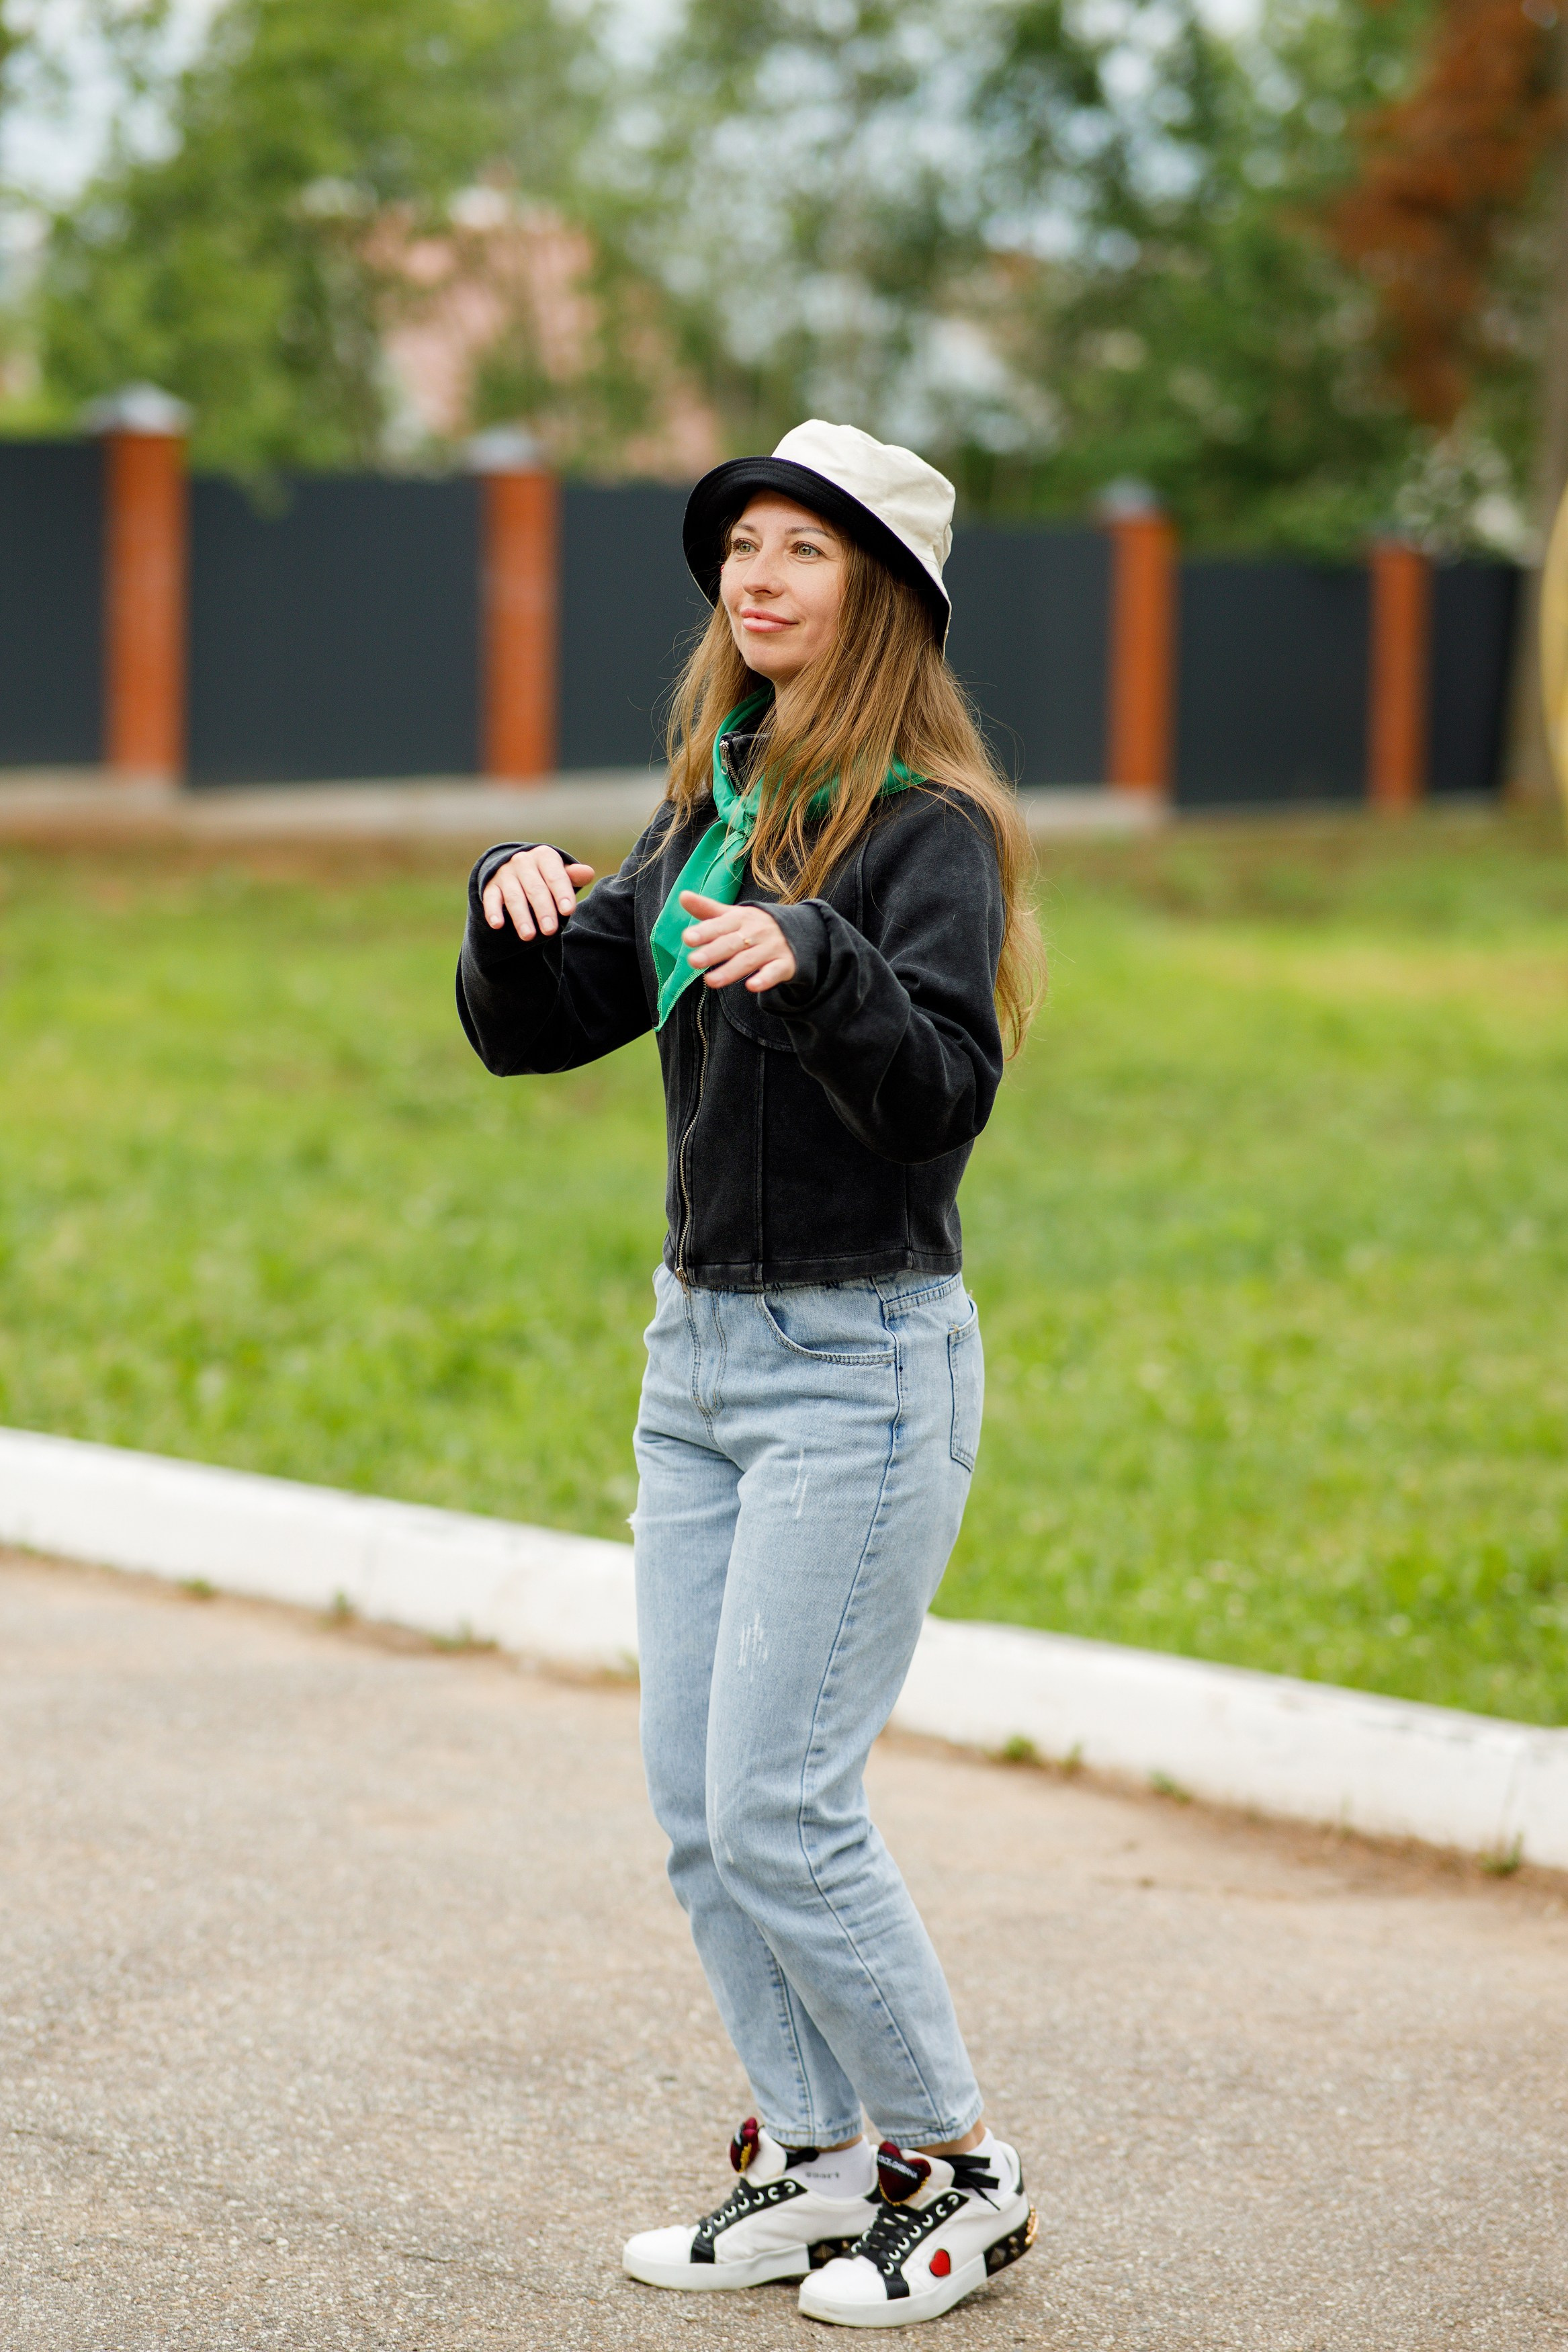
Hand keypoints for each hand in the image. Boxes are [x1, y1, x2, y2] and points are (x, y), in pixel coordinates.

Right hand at [482, 846, 594, 939]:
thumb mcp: (560, 872)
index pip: (555, 876)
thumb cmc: (545, 875)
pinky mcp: (491, 886)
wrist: (515, 868)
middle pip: (535, 889)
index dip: (562, 893)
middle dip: (543, 910)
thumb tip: (588, 873)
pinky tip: (497, 925)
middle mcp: (523, 862)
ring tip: (529, 936)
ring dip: (521, 916)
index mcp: (544, 857)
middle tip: (550, 929)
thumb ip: (573, 876)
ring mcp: (506, 874)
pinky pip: (491, 898)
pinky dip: (492, 911)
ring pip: (514, 896)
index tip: (568, 910)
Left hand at [679, 891, 796, 992]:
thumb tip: (682, 896)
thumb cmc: (755, 925)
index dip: (704, 931)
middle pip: (731, 943)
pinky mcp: (784, 964)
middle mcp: (755, 932)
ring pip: (749, 960)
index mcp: (740, 918)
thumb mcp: (732, 915)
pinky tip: (752, 986)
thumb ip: (707, 909)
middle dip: (713, 952)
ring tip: (710, 981)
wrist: (798, 931)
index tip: (687, 938)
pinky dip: (764, 979)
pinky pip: (774, 972)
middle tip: (693, 961)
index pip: (720, 925)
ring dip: (730, 971)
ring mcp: (770, 948)